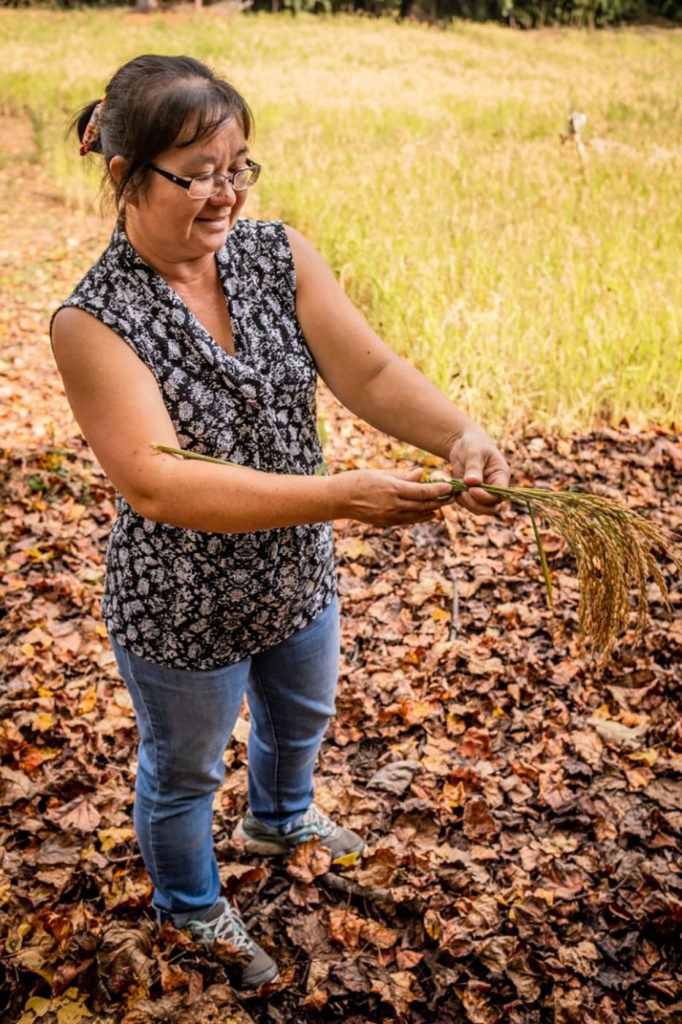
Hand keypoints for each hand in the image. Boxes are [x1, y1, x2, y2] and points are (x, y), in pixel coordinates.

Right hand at [333, 468, 454, 526]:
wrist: (338, 499)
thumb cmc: (358, 480)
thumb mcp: (381, 473)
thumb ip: (402, 476)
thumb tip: (421, 474)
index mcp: (393, 489)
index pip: (423, 491)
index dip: (439, 490)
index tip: (451, 486)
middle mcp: (393, 505)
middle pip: (424, 504)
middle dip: (441, 501)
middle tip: (454, 496)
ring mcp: (390, 516)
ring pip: (418, 514)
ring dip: (433, 509)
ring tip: (445, 504)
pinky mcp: (385, 523)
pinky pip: (408, 521)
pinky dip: (421, 517)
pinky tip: (430, 514)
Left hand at [449, 428, 509, 515]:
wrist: (463, 444)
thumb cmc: (473, 444)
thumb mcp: (474, 452)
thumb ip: (473, 467)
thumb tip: (472, 482)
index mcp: (501, 475)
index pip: (499, 494)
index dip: (486, 496)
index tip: (471, 489)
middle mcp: (495, 486)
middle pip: (492, 507)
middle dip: (476, 504)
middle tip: (463, 493)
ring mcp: (485, 492)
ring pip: (480, 509)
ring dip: (467, 504)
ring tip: (458, 490)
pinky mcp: (473, 494)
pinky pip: (469, 505)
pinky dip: (461, 501)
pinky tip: (455, 490)